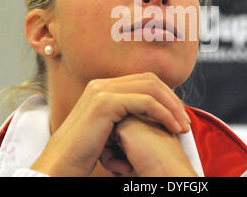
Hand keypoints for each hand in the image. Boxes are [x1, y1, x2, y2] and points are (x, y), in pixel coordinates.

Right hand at [31, 72, 190, 176]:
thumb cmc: (84, 153)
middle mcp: (102, 84)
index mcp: (103, 88)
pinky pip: (146, 102)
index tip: (178, 115)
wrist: (61, 165)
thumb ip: (124, 117)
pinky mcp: (105, 102)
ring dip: (172, 107)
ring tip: (183, 127)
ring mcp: (102, 91)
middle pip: (150, 80)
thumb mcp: (108, 130)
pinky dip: (164, 114)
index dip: (165, 96)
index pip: (143, 81)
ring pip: (151, 88)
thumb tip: (147, 116)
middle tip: (185, 121)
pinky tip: (172, 127)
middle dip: (172, 99)